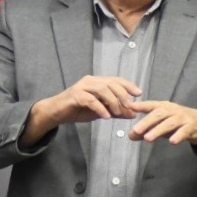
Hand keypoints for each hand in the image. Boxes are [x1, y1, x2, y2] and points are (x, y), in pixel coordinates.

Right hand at [24, 76, 141, 141]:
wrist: (56, 113)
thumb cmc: (77, 110)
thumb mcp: (100, 111)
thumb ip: (116, 111)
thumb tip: (132, 114)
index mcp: (97, 82)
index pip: (116, 80)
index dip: (128, 85)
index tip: (139, 93)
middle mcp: (90, 81)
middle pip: (110, 83)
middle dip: (122, 94)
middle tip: (130, 106)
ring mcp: (82, 87)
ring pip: (102, 89)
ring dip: (112, 101)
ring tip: (117, 113)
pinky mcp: (75, 95)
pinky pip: (90, 100)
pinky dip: (100, 108)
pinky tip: (106, 116)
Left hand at [129, 100, 196, 145]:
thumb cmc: (179, 122)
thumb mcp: (163, 124)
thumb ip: (147, 129)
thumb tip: (130, 135)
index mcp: (164, 107)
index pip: (151, 105)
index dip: (141, 105)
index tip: (129, 107)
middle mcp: (173, 110)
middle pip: (158, 114)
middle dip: (146, 122)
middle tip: (135, 130)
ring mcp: (183, 118)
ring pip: (169, 123)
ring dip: (158, 130)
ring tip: (147, 138)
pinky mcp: (192, 127)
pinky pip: (184, 131)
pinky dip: (178, 135)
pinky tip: (172, 141)